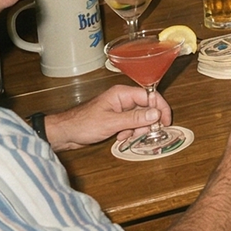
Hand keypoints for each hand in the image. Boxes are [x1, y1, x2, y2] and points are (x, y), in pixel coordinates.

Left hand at [44, 84, 170, 150]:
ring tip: (126, 136)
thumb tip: (155, 114)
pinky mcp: (115, 118)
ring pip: (139, 117)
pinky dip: (129, 131)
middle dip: (146, 122)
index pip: (149, 96)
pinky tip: (120, 137)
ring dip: (136, 128)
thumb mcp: (111, 122)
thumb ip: (135, 118)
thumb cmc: (83, 124)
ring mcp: (119, 109)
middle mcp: (122, 99)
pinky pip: (130, 123)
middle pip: (146, 108)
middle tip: (143, 133)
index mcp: (122, 94)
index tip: (166, 121)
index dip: (160, 108)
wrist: (65, 133)